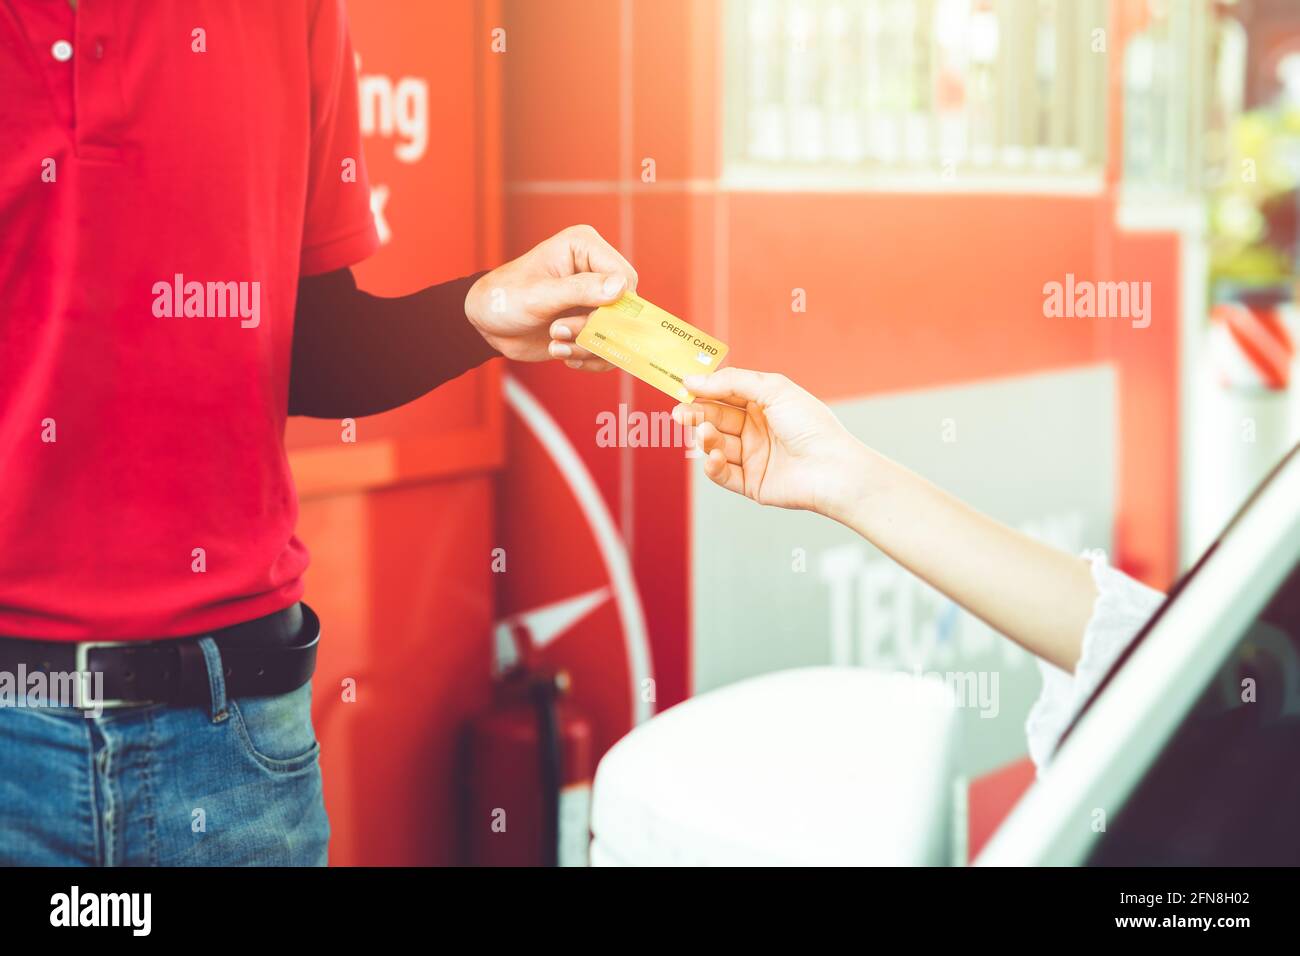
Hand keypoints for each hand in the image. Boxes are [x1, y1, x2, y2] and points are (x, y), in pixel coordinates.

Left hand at [464, 224, 636, 368]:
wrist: (485, 324)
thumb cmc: (504, 297)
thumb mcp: (539, 294)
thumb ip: (580, 290)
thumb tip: (620, 287)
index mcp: (584, 247)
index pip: (624, 277)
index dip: (614, 305)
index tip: (589, 321)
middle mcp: (595, 270)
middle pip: (624, 308)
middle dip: (595, 329)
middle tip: (559, 331)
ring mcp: (595, 300)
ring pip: (618, 332)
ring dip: (589, 346)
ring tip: (556, 342)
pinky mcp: (591, 324)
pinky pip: (609, 348)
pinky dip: (590, 358)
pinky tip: (564, 354)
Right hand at [674, 368, 869, 519]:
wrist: (832, 469)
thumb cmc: (811, 425)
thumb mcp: (773, 389)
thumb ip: (731, 381)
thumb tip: (692, 380)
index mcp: (763, 405)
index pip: (725, 394)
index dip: (704, 390)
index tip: (682, 386)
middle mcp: (757, 430)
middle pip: (716, 419)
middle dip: (697, 415)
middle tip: (679, 413)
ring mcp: (753, 457)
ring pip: (717, 446)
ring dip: (706, 439)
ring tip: (705, 434)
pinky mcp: (751, 484)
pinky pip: (723, 475)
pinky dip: (714, 467)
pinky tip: (714, 458)